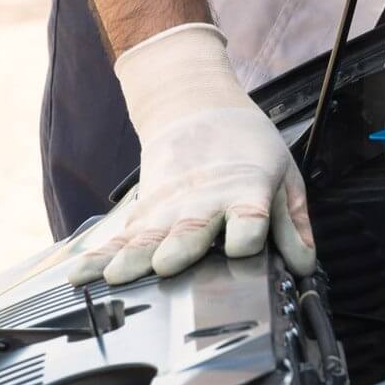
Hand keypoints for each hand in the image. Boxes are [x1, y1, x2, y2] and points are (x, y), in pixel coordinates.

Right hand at [69, 23, 315, 284]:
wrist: (198, 107)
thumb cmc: (249, 147)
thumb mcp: (283, 178)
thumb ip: (292, 224)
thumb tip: (304, 266)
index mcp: (247, 191)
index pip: (249, 218)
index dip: (247, 234)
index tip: (240, 248)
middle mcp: (205, 200)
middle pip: (191, 227)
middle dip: (178, 246)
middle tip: (164, 265)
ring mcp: (170, 206)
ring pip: (150, 235)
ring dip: (132, 257)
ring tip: (115, 277)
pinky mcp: (145, 210)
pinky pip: (121, 238)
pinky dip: (99, 256)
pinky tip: (80, 274)